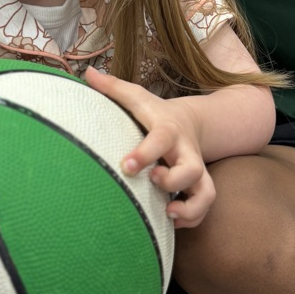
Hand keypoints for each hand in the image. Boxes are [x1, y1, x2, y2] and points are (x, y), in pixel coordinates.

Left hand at [84, 67, 215, 228]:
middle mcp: (185, 151)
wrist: (191, 121)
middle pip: (191, 169)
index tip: (126, 165)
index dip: (146, 153)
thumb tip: (88, 73)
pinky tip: (169, 219)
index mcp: (167, 129)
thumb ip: (113, 88)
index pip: (161, 139)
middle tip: (151, 181)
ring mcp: (195, 169)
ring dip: (190, 208)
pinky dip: (192, 218)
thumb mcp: (137, 97)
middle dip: (172, 180)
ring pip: (206, 192)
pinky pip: (205, 206)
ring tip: (167, 212)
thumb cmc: (155, 112)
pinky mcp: (198, 184)